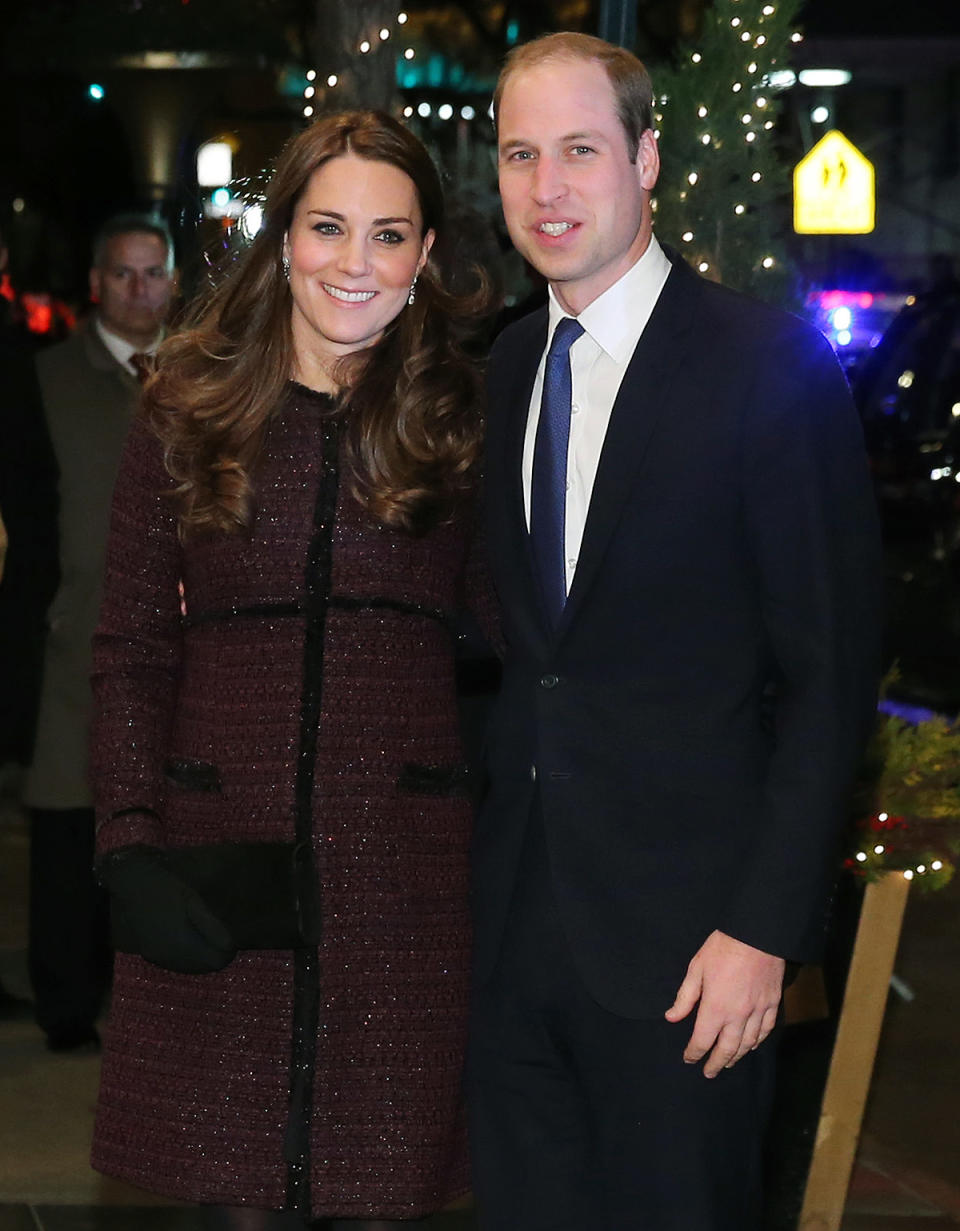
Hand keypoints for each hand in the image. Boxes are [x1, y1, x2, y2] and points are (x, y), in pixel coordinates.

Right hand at [97, 844, 235, 973]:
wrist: (126, 887)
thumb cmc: (162, 888)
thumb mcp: (191, 899)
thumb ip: (209, 924)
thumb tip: (230, 945)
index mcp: (183, 944)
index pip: (217, 962)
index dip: (227, 950)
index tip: (229, 936)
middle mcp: (170, 957)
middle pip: (205, 967)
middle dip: (215, 954)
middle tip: (218, 933)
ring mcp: (158, 957)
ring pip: (190, 966)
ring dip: (201, 955)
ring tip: (203, 934)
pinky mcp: (149, 954)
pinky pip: (176, 962)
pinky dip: (186, 954)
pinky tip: (185, 936)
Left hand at [664, 930, 783, 1077]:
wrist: (757, 934)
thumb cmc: (723, 948)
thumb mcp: (696, 968)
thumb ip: (685, 997)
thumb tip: (672, 1017)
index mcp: (716, 1008)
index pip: (702, 1040)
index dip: (694, 1053)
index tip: (689, 1058)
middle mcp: (738, 1016)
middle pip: (727, 1049)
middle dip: (716, 1063)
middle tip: (708, 1072)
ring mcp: (757, 1011)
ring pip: (747, 1044)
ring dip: (736, 1056)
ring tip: (728, 1063)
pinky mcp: (772, 1004)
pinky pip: (765, 1030)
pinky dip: (757, 1042)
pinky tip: (751, 1045)